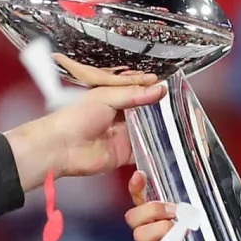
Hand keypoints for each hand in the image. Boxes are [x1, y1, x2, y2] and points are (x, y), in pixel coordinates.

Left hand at [5, 81, 165, 189]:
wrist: (61, 147)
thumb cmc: (75, 117)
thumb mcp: (106, 96)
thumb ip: (134, 94)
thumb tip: (158, 89)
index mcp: (112, 97)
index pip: (138, 90)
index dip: (152, 88)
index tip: (169, 86)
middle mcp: (119, 115)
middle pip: (145, 111)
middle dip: (159, 109)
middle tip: (178, 105)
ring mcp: (123, 135)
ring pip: (147, 130)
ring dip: (159, 128)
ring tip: (178, 122)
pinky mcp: (124, 153)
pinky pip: (143, 151)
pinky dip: (154, 149)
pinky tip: (166, 143)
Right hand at [125, 170, 176, 240]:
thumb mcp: (178, 221)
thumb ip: (173, 206)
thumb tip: (156, 182)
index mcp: (148, 218)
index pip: (136, 198)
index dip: (135, 187)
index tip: (140, 176)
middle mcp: (143, 231)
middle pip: (133, 217)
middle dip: (154, 211)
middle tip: (175, 213)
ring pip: (140, 236)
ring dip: (161, 230)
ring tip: (178, 231)